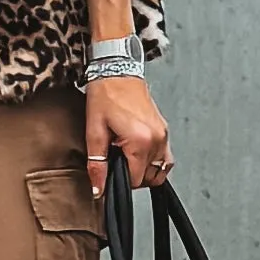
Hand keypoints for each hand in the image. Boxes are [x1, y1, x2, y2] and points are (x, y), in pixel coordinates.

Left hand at [83, 72, 170, 194]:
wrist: (117, 70)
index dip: (119, 180)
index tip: (109, 168)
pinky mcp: (164, 130)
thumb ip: (97, 163)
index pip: (135, 181)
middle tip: (115, 158)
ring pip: (159, 170)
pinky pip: (164, 158)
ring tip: (125, 155)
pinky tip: (137, 152)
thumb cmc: (105, 95)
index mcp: (141, 141)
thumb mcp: (94, 131)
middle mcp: (157, 139)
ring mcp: (163, 135)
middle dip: (131, 175)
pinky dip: (153, 161)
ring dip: (143, 170)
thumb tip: (98, 189)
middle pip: (148, 178)